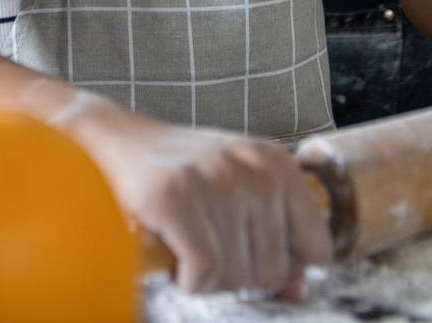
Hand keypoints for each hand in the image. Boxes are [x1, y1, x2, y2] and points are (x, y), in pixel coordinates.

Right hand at [66, 105, 330, 297]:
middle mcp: (253, 169)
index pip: (317, 246)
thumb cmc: (179, 173)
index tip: (249, 252)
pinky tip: (174, 257)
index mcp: (277, 164)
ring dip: (208, 277)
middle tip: (207, 245)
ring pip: (237, 276)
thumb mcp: (239, 194)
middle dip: (238, 273)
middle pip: (274, 271)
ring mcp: (214, 181)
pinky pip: (203, 274)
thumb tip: (296, 291)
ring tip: (187, 244)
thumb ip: (275, 238)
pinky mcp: (173, 198)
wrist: (113, 140)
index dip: (284, 263)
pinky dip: (187, 280)